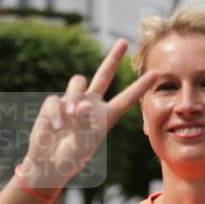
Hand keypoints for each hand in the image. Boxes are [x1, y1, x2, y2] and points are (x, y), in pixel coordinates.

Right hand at [18, 40, 157, 188]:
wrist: (49, 162)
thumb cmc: (71, 157)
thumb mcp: (85, 144)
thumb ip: (86, 125)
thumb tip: (83, 105)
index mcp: (106, 116)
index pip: (126, 98)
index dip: (140, 87)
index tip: (155, 75)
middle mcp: (92, 105)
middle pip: (104, 75)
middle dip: (112, 58)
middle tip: (122, 41)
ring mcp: (73, 102)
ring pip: (78, 83)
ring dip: (76, 98)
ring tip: (74, 118)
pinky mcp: (55, 103)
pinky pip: (57, 100)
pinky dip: (58, 114)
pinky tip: (58, 126)